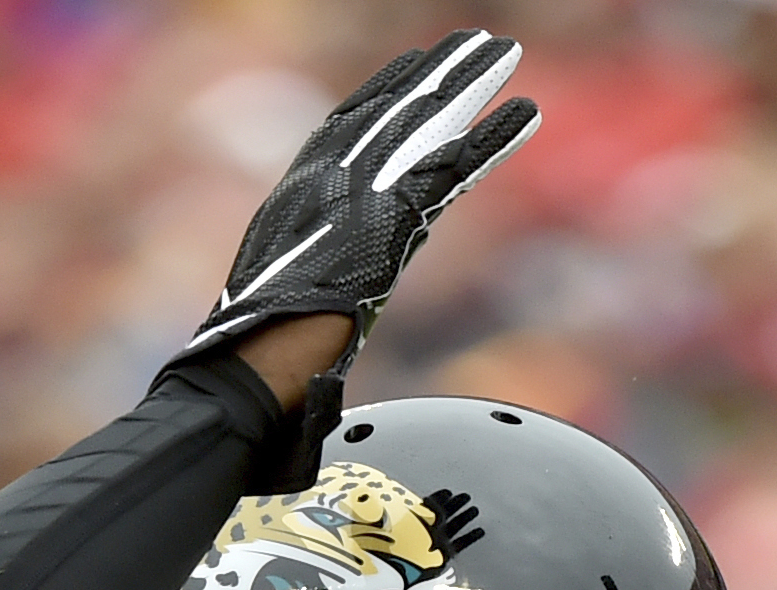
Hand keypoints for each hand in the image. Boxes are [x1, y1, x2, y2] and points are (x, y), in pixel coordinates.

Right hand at [182, 31, 540, 366]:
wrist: (252, 361)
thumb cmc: (254, 351)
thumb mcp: (275, 295)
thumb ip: (305, 273)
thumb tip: (317, 297)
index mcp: (299, 194)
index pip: (345, 126)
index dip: (381, 91)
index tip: (412, 65)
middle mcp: (328, 177)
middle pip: (393, 112)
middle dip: (434, 75)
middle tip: (475, 41)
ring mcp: (358, 191)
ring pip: (425, 125)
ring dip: (469, 85)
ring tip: (507, 52)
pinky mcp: (391, 216)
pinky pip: (452, 167)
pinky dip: (490, 140)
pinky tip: (524, 112)